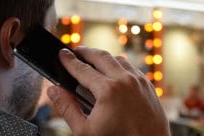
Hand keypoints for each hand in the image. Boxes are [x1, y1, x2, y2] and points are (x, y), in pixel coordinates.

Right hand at [47, 46, 169, 135]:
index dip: (69, 60)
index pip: (82, 69)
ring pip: (118, 59)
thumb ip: (67, 108)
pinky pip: (132, 68)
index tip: (62, 54)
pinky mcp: (148, 86)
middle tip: (76, 51)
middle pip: (101, 56)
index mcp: (108, 90)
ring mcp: (139, 82)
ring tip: (93, 60)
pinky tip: (114, 71)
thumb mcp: (85, 131)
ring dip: (103, 57)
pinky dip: (119, 65)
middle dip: (86, 51)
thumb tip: (54, 90)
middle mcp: (125, 81)